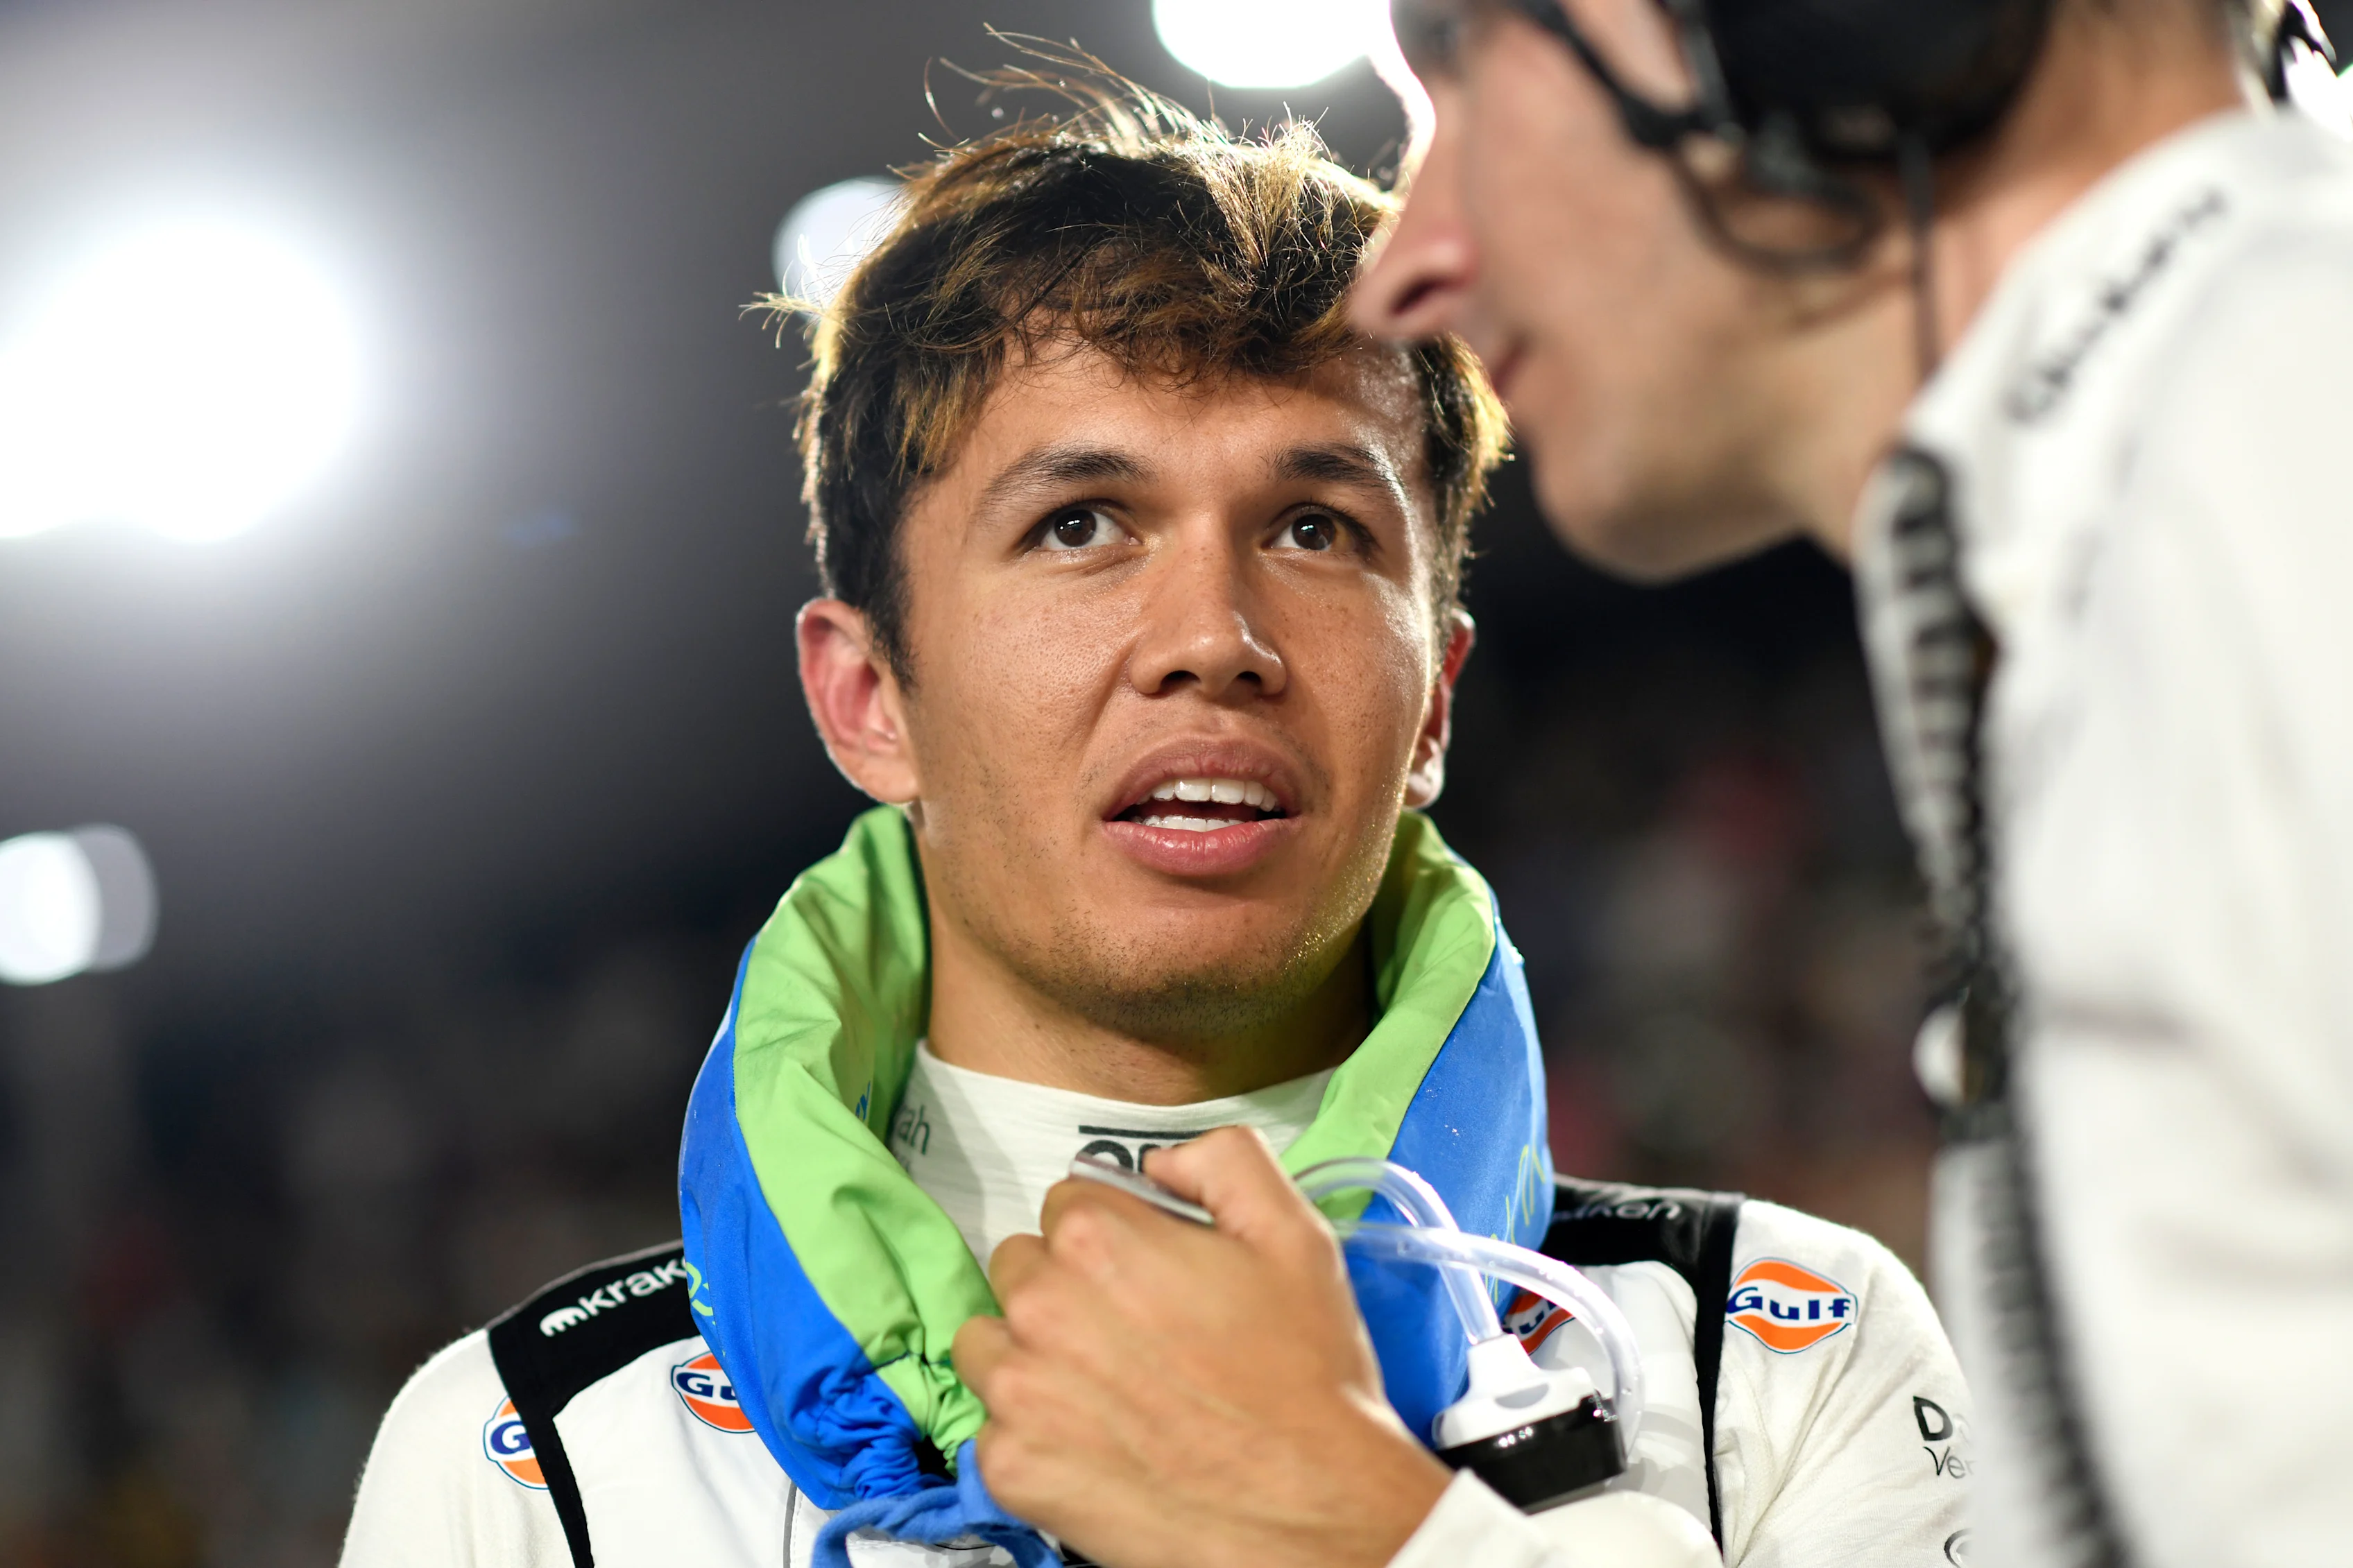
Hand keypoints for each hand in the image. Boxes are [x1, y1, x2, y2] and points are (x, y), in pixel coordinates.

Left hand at [953, 1127, 1452, 1567]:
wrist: (1313, 1512)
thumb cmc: (1305, 1377)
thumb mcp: (1294, 1235)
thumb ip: (1224, 1161)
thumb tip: (1162, 1161)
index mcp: (1097, 1239)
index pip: (1068, 1203)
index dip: (1115, 1234)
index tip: (1148, 1273)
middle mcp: (1041, 1306)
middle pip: (1020, 1266)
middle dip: (1065, 1288)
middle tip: (1131, 1334)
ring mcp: (1018, 1392)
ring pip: (989, 1343)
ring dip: (1031, 1356)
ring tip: (1103, 1389)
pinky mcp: (1010, 1467)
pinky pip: (992, 1428)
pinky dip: (1034, 1435)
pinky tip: (1097, 1445)